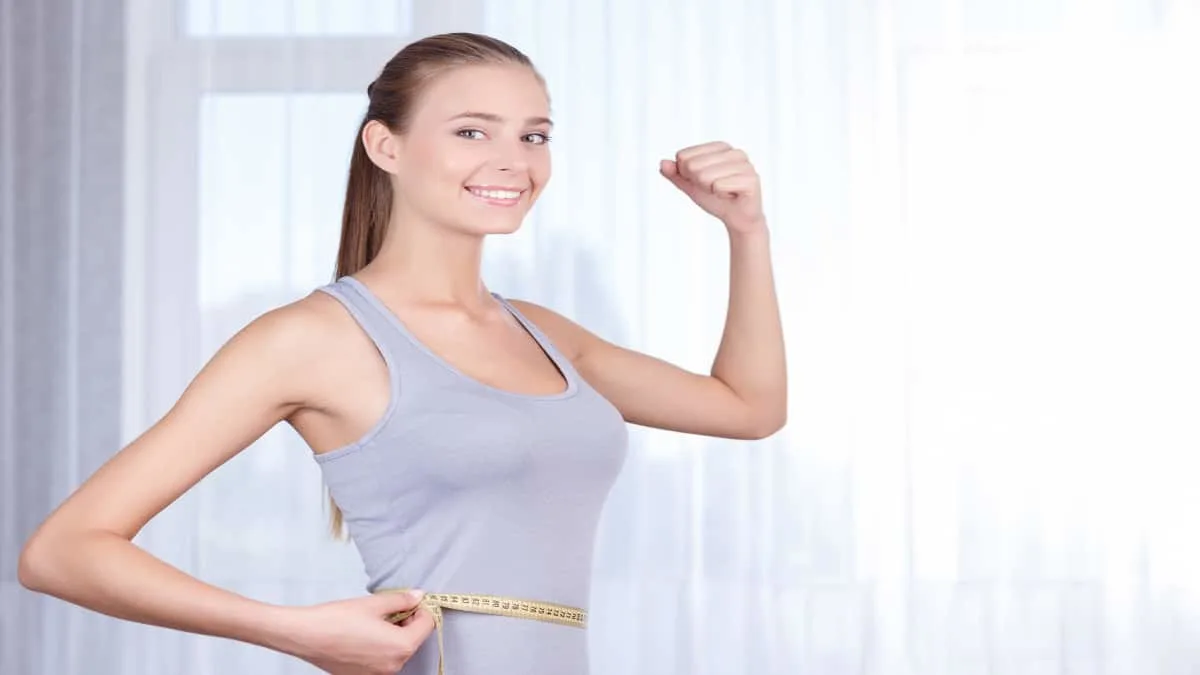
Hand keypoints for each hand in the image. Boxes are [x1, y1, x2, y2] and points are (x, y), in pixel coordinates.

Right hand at [275, 590, 435, 673]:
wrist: (306, 636)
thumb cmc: (337, 619)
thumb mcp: (374, 604)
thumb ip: (402, 600)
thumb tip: (418, 596)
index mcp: (401, 647)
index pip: (427, 625)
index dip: (421, 609)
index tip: (411, 600)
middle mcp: (394, 666)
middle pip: (414, 640)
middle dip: (408, 622)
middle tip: (391, 608)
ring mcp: (379, 674)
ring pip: (398, 650)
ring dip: (394, 634)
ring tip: (375, 620)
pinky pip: (383, 660)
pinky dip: (381, 647)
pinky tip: (365, 634)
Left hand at [660, 141, 765, 233]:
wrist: (737, 218)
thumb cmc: (716, 199)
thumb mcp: (691, 185)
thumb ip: (676, 174)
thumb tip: (662, 163)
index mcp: (720, 147)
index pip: (683, 156)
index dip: (687, 175)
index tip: (704, 181)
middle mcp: (734, 152)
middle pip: (692, 166)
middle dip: (699, 183)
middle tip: (714, 189)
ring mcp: (745, 164)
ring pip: (704, 176)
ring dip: (710, 190)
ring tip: (723, 192)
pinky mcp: (750, 179)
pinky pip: (718, 186)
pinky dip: (720, 195)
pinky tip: (731, 196)